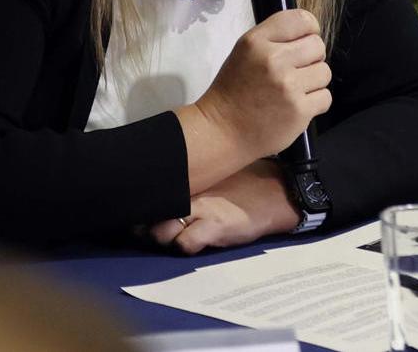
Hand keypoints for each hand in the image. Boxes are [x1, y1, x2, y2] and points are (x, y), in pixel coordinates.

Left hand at [149, 160, 298, 255]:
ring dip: (161, 238)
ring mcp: (202, 210)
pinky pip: (185, 243)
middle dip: (144, 225)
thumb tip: (168, 182)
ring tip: (167, 238)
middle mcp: (192, 192)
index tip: (138, 209)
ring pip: (162, 231)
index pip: (155, 189)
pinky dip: (183, 246)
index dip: (143, 204)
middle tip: (145, 230)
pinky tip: (191, 242)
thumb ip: (195, 177)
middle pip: (151, 213)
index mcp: (192, 176)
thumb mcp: (218, 172)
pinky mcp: (215, 227)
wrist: (279, 192)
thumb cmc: (249, 181)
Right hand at [191, 8, 331, 161]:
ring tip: (294, 90)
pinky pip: (325, 97)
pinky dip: (315, 103)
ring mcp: (288, 86)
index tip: (304, 41)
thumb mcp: (244, 52)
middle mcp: (273, 60)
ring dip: (314, 82)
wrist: (221, 131)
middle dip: (311, 58)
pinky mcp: (299, 110)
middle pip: (318, 45)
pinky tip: (296, 106)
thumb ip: (274, 38)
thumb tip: (309, 33)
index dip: (309, 30)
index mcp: (256, 41)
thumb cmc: (233, 92)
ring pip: (325, 72)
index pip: (301, 19)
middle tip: (296, 71)